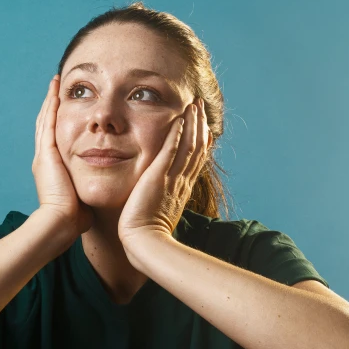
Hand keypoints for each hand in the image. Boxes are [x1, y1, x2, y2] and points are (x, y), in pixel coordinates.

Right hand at [33, 75, 93, 237]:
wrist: (60, 224)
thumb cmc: (74, 218)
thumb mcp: (81, 197)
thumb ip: (89, 190)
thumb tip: (101, 191)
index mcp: (52, 168)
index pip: (55, 137)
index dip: (59, 119)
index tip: (65, 105)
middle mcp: (44, 158)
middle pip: (47, 123)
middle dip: (52, 104)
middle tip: (56, 86)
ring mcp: (43, 155)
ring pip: (46, 119)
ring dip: (50, 100)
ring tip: (55, 83)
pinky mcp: (47, 154)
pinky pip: (49, 124)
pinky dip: (52, 107)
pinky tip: (56, 93)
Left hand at [117, 98, 209, 246]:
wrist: (143, 243)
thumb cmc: (146, 235)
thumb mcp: (159, 214)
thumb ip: (160, 203)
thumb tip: (158, 202)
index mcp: (181, 190)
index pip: (195, 161)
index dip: (202, 142)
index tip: (205, 128)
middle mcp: (181, 181)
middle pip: (197, 148)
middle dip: (200, 126)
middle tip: (201, 107)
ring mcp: (172, 178)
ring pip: (188, 145)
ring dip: (192, 124)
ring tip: (194, 105)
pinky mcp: (159, 176)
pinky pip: (170, 150)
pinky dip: (176, 134)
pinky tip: (179, 119)